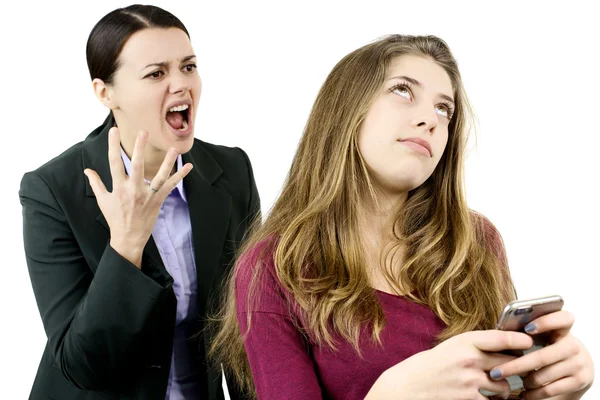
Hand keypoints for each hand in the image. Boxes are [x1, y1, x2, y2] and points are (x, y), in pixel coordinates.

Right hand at [84, 127, 192, 266]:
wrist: (128, 238)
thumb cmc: (115, 218)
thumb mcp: (103, 201)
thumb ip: (96, 183)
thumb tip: (87, 170)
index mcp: (119, 188)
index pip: (114, 163)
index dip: (113, 146)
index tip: (113, 131)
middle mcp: (133, 190)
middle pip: (137, 166)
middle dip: (140, 148)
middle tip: (143, 132)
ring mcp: (148, 195)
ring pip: (159, 176)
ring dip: (168, 162)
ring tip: (173, 148)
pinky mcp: (158, 200)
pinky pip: (171, 186)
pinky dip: (180, 176)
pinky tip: (188, 166)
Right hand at [365, 330, 534, 399]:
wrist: (406, 387)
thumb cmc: (426, 367)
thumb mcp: (448, 348)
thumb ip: (471, 348)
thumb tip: (497, 350)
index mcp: (463, 341)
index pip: (500, 337)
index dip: (519, 339)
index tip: (529, 341)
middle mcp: (469, 359)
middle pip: (507, 363)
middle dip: (515, 367)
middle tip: (519, 368)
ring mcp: (470, 382)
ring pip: (505, 387)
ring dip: (505, 390)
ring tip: (500, 390)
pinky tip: (488, 399)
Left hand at [489, 311, 593, 399]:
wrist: (577, 371)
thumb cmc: (550, 349)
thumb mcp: (544, 339)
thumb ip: (529, 334)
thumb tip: (500, 334)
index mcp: (564, 329)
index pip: (562, 319)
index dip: (546, 322)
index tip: (527, 328)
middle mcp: (574, 346)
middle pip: (543, 356)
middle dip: (516, 366)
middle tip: (495, 372)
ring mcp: (579, 364)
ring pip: (543, 376)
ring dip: (524, 382)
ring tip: (511, 382)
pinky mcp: (579, 381)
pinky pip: (550, 390)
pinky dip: (534, 394)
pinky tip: (525, 393)